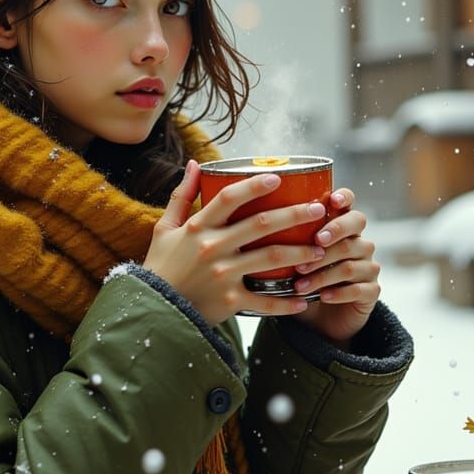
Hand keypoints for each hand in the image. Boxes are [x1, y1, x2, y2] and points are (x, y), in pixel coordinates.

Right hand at [143, 160, 327, 324]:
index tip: (277, 178)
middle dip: (294, 215)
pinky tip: (304, 299)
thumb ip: (181, 196)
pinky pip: (264, 301)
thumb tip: (195, 164)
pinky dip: (286, 302)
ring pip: (270, 259)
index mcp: (198, 227)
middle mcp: (212, 248)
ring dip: (300, 253)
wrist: (153, 310)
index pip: (229, 198)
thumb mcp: (164, 228)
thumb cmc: (160, 266)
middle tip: (318, 209)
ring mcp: (222, 275)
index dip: (254, 186)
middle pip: (260, 225)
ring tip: (320, 250)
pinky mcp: (229, 301)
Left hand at [290, 188, 380, 345]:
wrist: (318, 321)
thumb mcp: (287, 260)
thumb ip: (279, 241)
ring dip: (324, 272)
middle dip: (336, 231)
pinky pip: (360, 289)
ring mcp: (367, 266)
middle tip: (317, 240)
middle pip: (357, 225)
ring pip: (351, 262)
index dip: (344, 197)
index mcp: (338, 227)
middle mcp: (357, 242)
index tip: (331, 200)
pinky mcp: (371, 292)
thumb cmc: (301, 282)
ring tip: (301, 283)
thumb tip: (251, 223)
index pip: (348, 202)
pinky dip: (338, 292)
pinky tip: (322, 296)